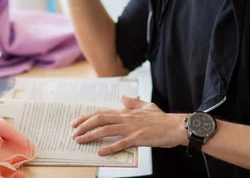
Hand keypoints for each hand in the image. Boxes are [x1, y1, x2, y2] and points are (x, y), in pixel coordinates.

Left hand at [71, 95, 186, 155]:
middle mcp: (126, 118)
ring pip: (106, 130)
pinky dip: (109, 147)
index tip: (76, 122)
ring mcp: (131, 128)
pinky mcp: (138, 138)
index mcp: (126, 111)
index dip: (86, 117)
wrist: (175, 127)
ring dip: (90, 136)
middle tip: (73, 133)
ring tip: (80, 141)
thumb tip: (123, 97)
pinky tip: (100, 151)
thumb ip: (133, 102)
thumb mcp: (146, 106)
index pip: (101, 113)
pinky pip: (121, 143)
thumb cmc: (162, 119)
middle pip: (99, 119)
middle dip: (83, 126)